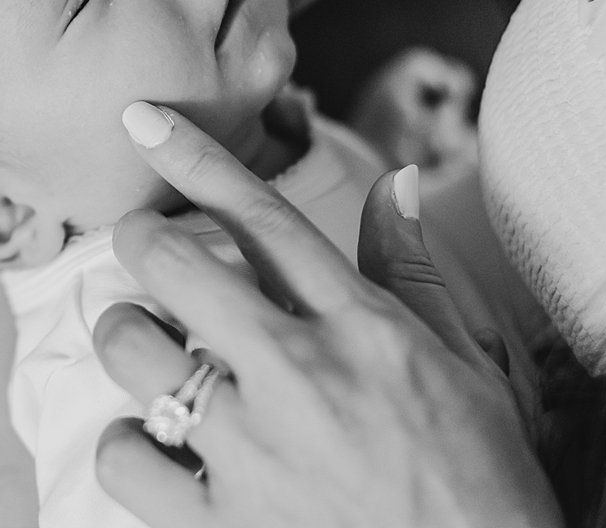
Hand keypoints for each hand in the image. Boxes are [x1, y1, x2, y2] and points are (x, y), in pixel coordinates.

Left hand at [92, 103, 561, 527]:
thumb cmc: (482, 486)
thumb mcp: (471, 370)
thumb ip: (413, 276)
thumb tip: (391, 185)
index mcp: (364, 332)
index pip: (265, 220)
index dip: (196, 160)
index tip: (143, 120)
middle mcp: (302, 379)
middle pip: (175, 267)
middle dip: (139, 244)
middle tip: (141, 251)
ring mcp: (255, 455)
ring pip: (132, 351)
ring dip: (128, 339)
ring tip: (149, 354)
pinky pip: (124, 456)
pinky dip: (125, 443)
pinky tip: (154, 445)